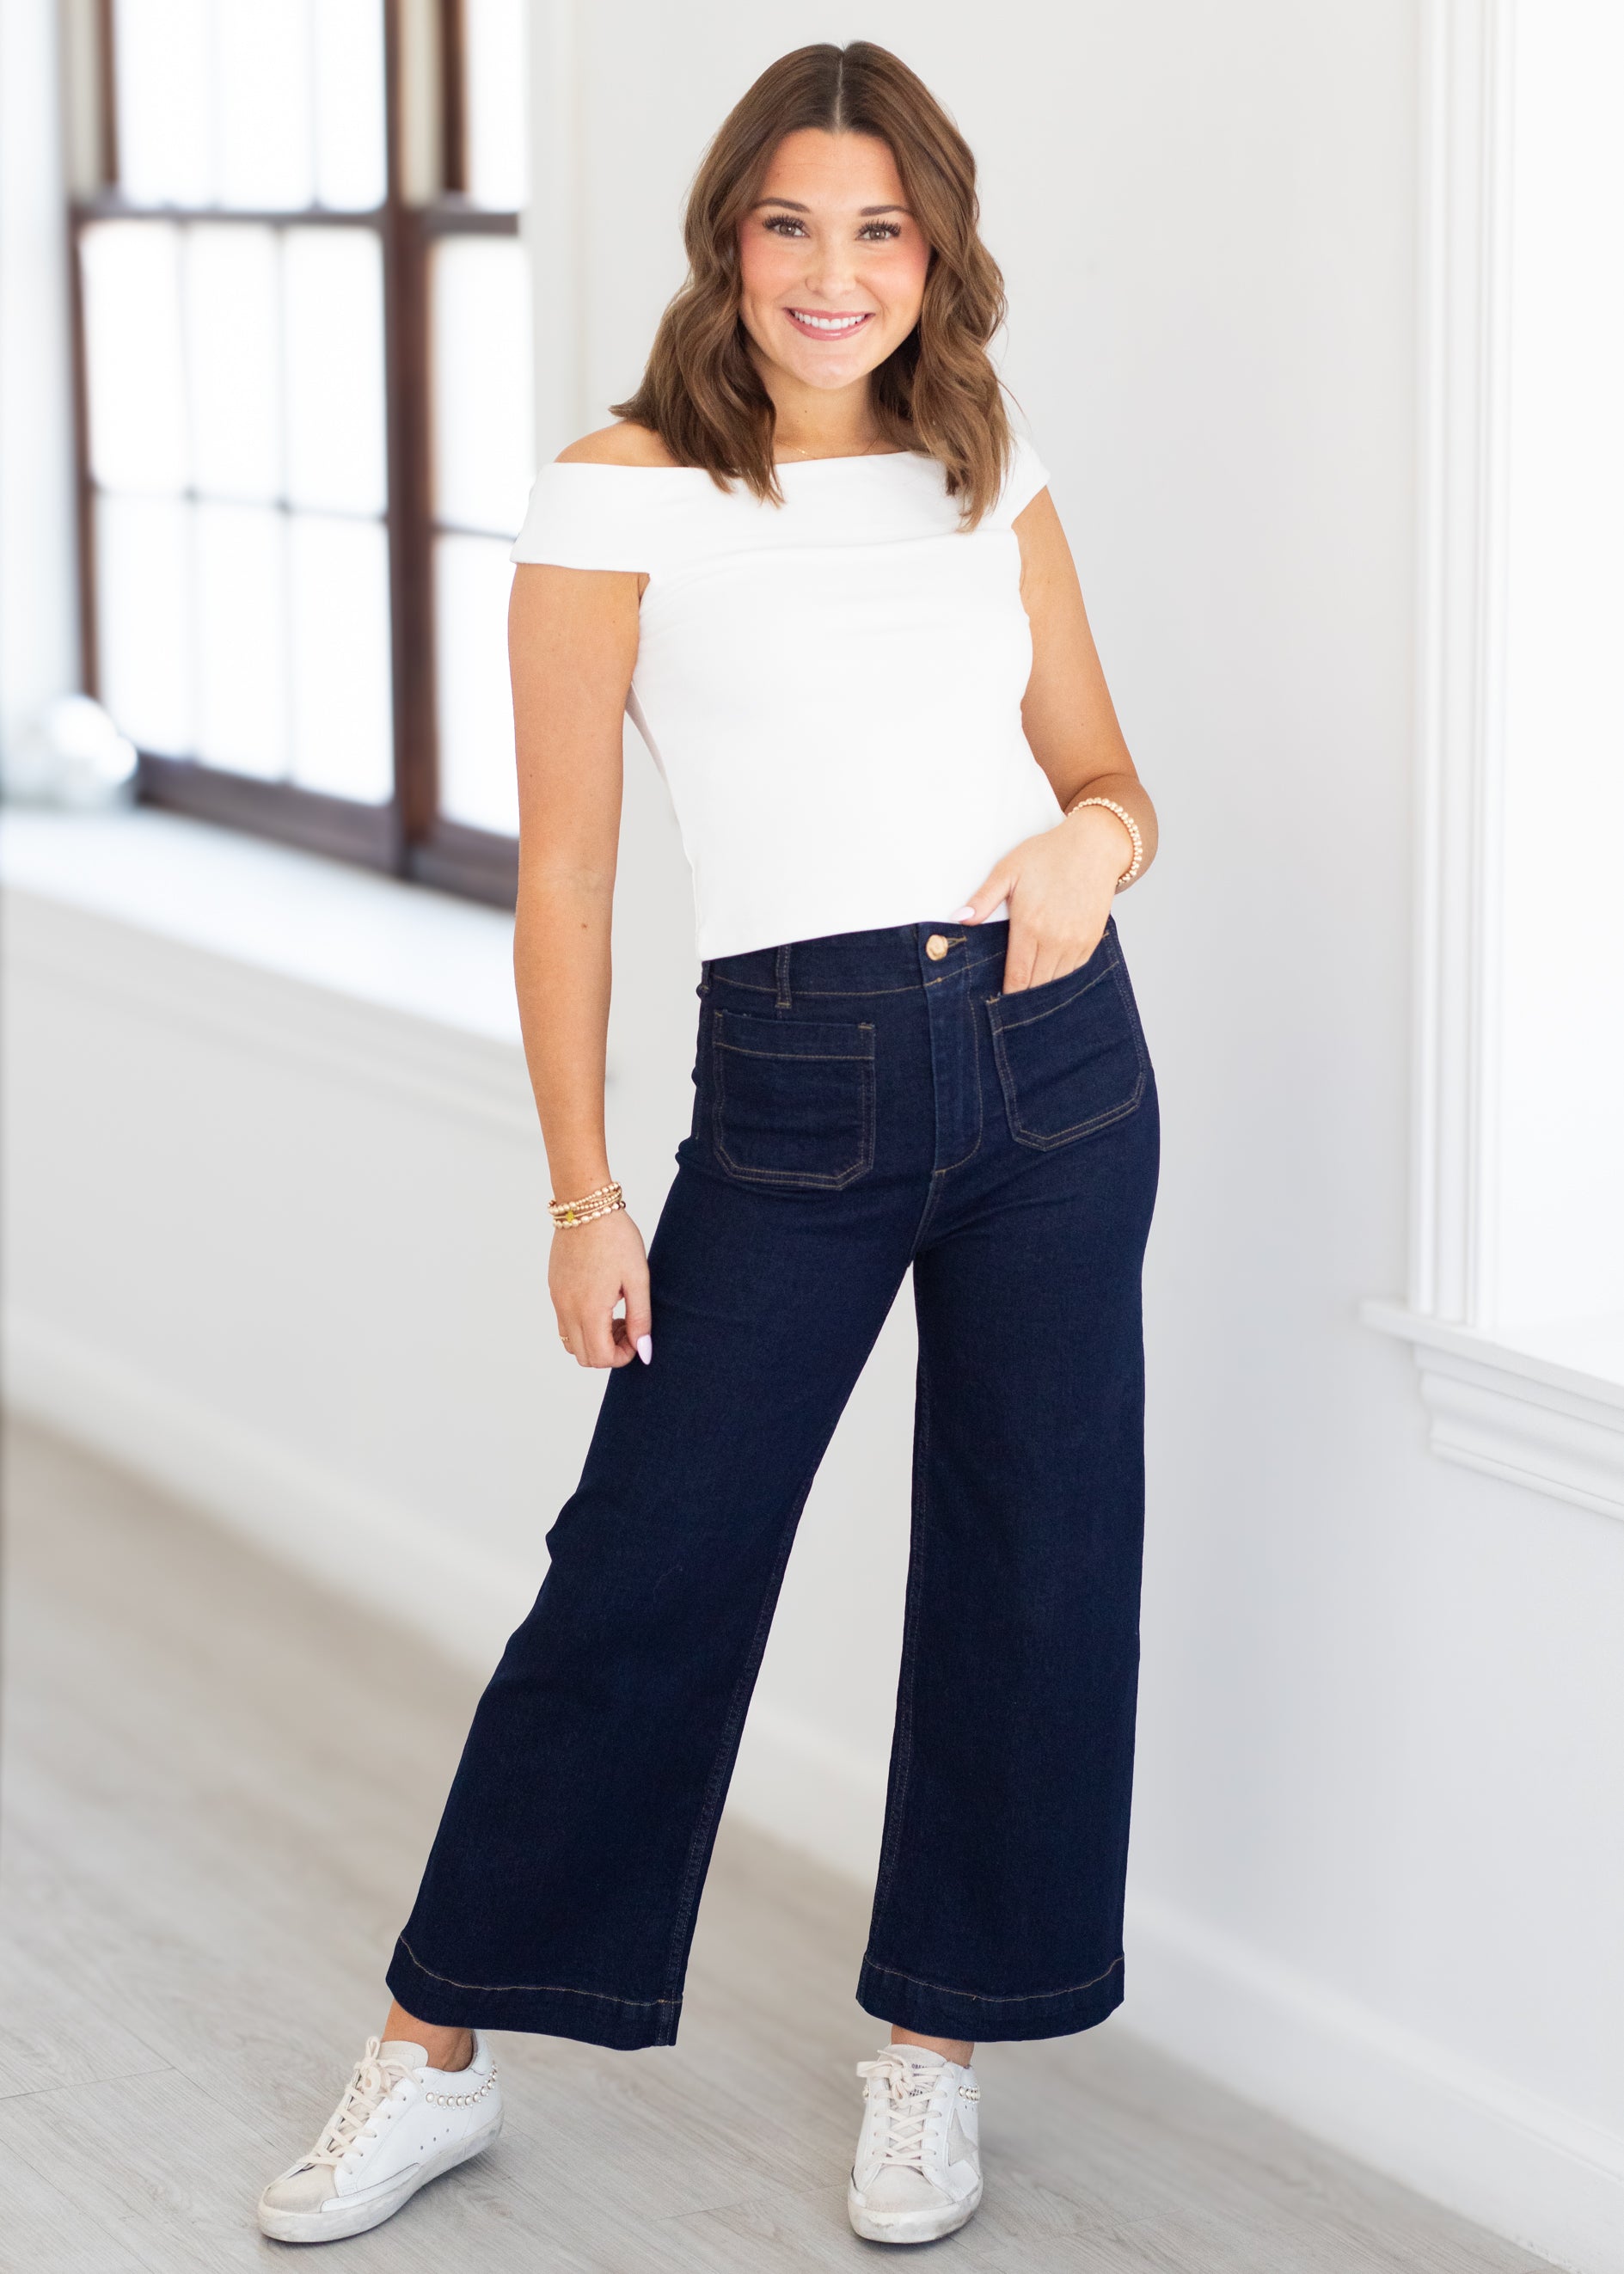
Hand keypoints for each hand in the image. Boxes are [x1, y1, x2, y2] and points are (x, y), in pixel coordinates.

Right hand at [550, 1209, 651, 1367]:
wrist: (586, 1206)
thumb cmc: (616, 1238)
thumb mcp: (638, 1278)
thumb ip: (641, 1319)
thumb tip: (644, 1351)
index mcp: (589, 1309)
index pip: (602, 1358)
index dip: (624, 1356)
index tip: (637, 1335)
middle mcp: (567, 1309)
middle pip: (584, 1357)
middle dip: (609, 1351)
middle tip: (627, 1326)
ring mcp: (557, 1300)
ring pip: (571, 1343)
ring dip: (594, 1340)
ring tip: (614, 1315)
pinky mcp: (554, 1289)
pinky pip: (564, 1323)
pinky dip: (582, 1325)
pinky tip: (601, 1301)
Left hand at [954, 804, 1134, 992]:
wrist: (1094, 846)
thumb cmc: (1047, 855)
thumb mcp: (1008, 870)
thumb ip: (983, 899)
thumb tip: (959, 920)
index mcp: (1030, 926)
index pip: (1017, 977)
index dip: (1007, 995)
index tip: (996, 1004)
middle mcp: (1055, 939)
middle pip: (1036, 985)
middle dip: (1022, 997)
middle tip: (1008, 1004)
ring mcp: (1076, 942)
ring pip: (1056, 982)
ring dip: (1042, 989)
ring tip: (1027, 995)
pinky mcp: (1091, 940)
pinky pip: (1073, 971)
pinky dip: (1060, 977)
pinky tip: (1048, 975)